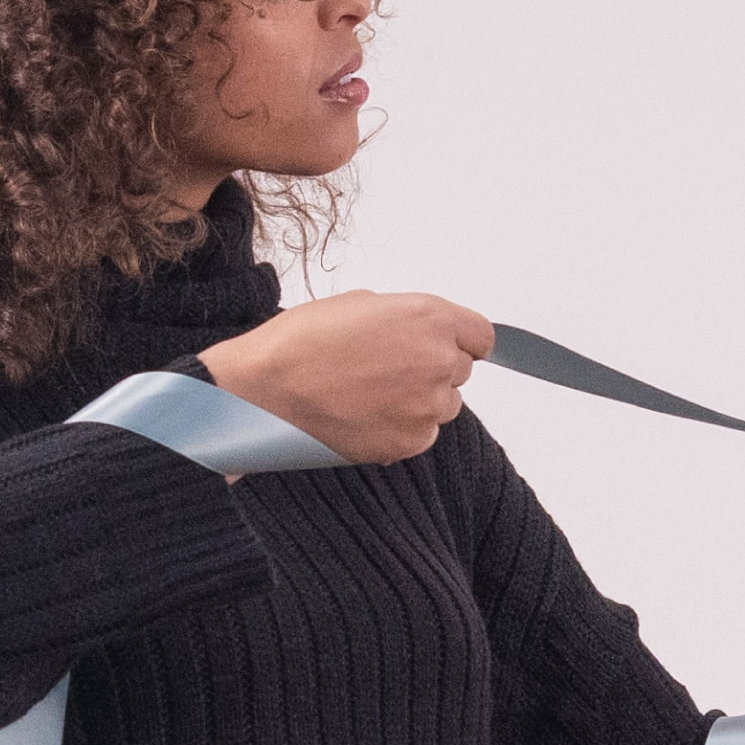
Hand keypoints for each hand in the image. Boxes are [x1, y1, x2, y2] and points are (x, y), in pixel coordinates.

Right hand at [198, 289, 494, 473]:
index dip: (461, 341)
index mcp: (430, 317)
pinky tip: (364, 416)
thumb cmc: (300, 342)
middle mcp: (438, 360)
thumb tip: (421, 332)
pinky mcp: (410, 441)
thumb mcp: (360, 303)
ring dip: (419, 400)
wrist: (263, 391)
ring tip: (370, 394)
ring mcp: (427, 405)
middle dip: (433, 368)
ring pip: (444, 405)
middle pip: (461, 370)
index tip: (444, 346)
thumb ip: (406, 317)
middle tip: (388, 369)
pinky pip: (422, 434)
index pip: (481, 336)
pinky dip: (402, 428)